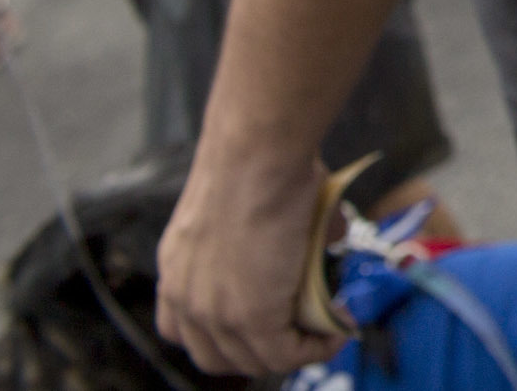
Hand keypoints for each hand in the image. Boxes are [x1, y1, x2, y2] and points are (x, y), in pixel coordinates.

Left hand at [158, 140, 339, 375]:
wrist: (256, 155)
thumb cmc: (259, 160)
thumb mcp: (256, 206)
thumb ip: (281, 232)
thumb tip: (328, 236)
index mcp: (177, 270)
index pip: (183, 330)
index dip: (224, 337)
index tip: (263, 325)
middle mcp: (184, 298)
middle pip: (217, 357)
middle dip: (261, 354)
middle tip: (301, 332)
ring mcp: (213, 313)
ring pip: (254, 361)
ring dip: (296, 351)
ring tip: (329, 328)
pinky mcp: (250, 318)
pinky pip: (286, 354)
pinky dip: (318, 348)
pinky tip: (340, 327)